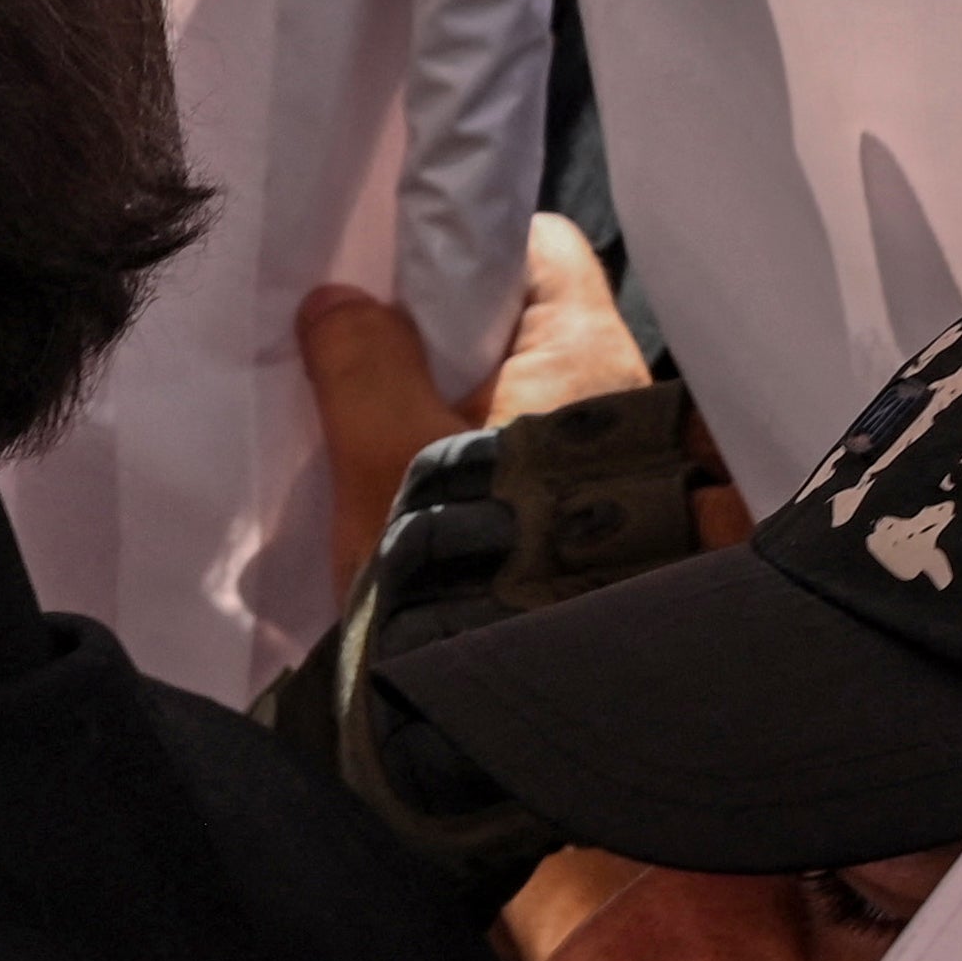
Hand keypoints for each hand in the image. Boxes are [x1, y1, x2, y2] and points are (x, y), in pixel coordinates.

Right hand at [297, 216, 656, 598]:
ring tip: (380, 450)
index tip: (391, 286)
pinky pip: (525, 464)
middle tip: (369, 373)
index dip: (459, 249)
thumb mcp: (382, 453)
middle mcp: (622, 404)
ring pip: (519, 402)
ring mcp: (617, 476)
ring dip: (450, 415)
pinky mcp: (595, 532)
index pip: (535, 248)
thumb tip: (339, 301)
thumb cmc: (457, 563)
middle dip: (444, 346)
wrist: (507, 713)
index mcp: (587, 357)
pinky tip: (415, 505)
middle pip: (522, 330)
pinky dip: (472, 470)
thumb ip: (357, 361)